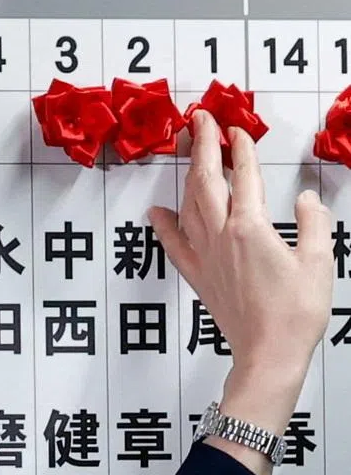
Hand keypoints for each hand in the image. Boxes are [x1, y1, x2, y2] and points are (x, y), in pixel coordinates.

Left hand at [148, 111, 333, 474]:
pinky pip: (175, 245)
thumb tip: (305, 199)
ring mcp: (205, 258)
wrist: (268, 355)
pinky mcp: (198, 277)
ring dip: (186, 175)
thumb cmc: (296, 314)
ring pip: (189, 206)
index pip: (243, 176)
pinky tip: (155, 211)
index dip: (238, 149)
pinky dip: (164, 225)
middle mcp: (221, 238)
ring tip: (184, 149)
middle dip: (202, 147)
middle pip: (206, 182)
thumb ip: (315, 224)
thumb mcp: (319, 261)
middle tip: (199, 119)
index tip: (234, 127)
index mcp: (251, 229)